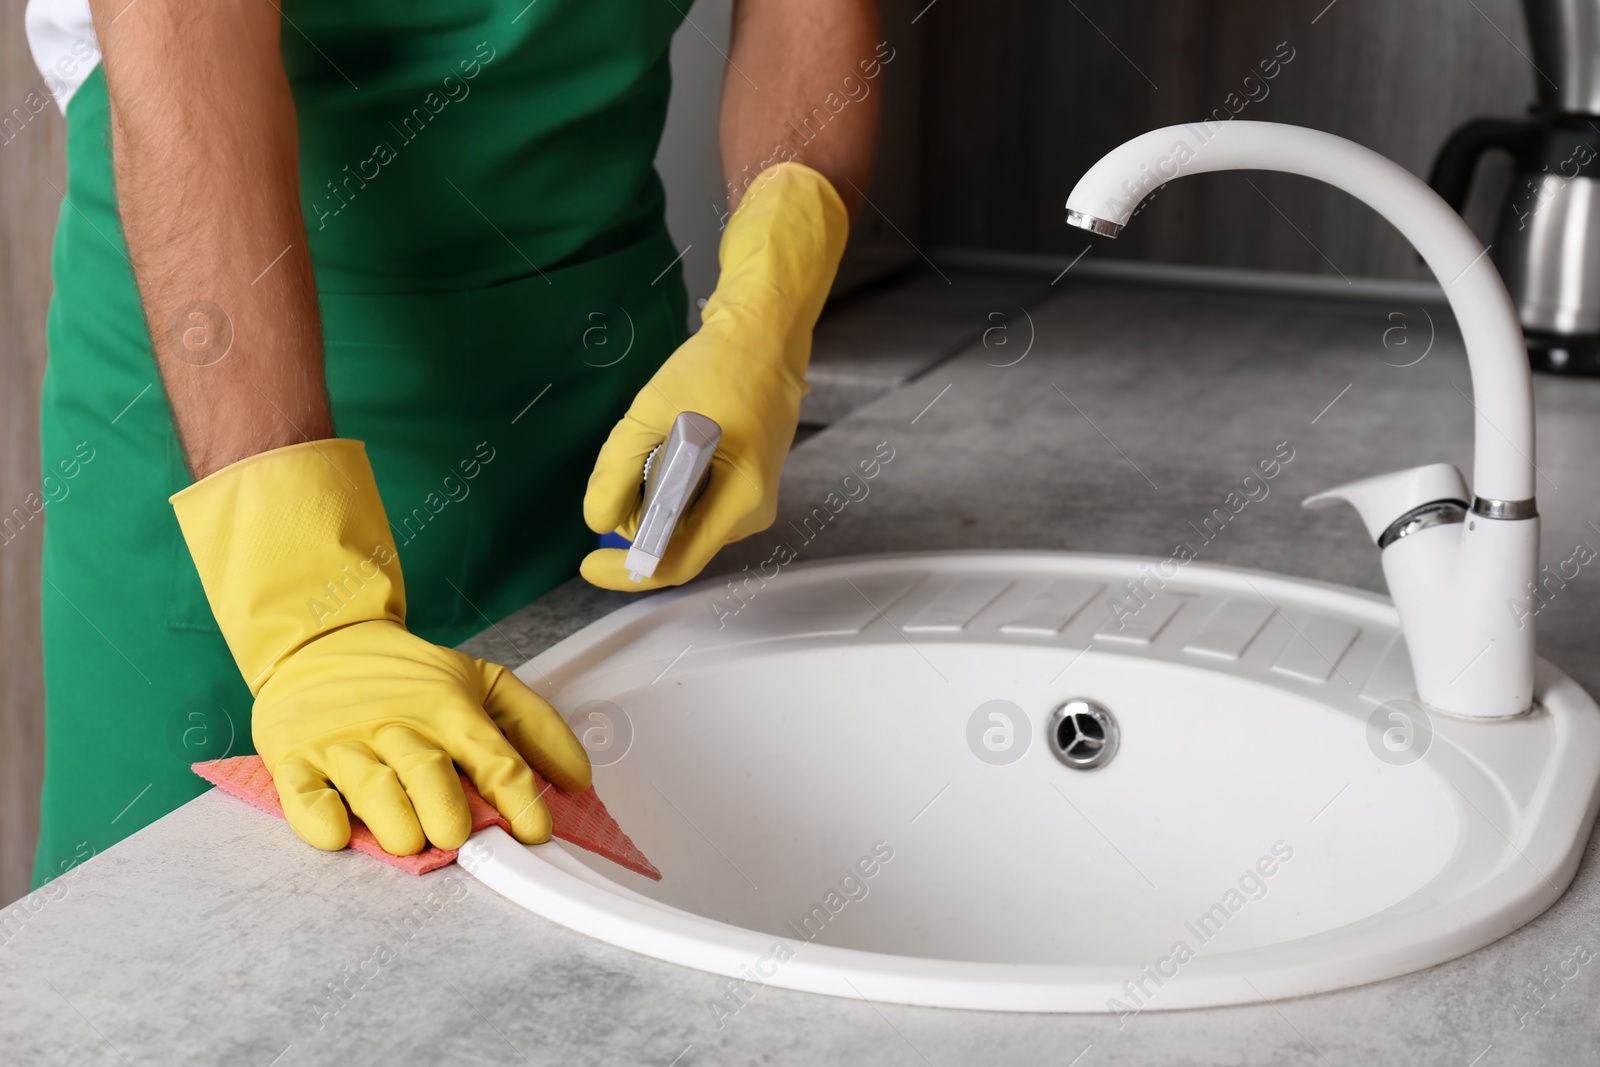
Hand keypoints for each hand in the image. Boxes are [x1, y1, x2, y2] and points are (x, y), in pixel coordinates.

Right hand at [253, 621, 588, 852]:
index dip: (519, 798)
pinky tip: (339, 833)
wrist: (320, 638)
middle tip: (458, 834)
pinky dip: (320, 817)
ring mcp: (343, 742)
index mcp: (449, 710)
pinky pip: (304, 794)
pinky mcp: (294, 757)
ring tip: (410, 842)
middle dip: (447, 809)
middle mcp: (398, 725)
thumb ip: (536, 727)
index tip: (536, 834)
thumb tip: (579, 780)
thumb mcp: (481, 682)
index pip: (494, 756)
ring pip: (371, 786)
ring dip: (394, 818)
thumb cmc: (408, 677)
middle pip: (429, 772)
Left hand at [581, 163, 849, 589]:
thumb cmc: (718, 367)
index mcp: (741, 501)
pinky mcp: (744, 482)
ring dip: (651, 499)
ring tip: (652, 443)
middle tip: (619, 469)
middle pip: (677, 544)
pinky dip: (667, 486)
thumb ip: (618, 472)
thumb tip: (597, 520)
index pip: (677, 563)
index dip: (627, 571)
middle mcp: (750, 511)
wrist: (763, 330)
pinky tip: (665, 447)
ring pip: (683, 523)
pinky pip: (695, 503)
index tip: (586, 561)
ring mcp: (750, 498)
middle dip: (636, 522)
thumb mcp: (652, 415)